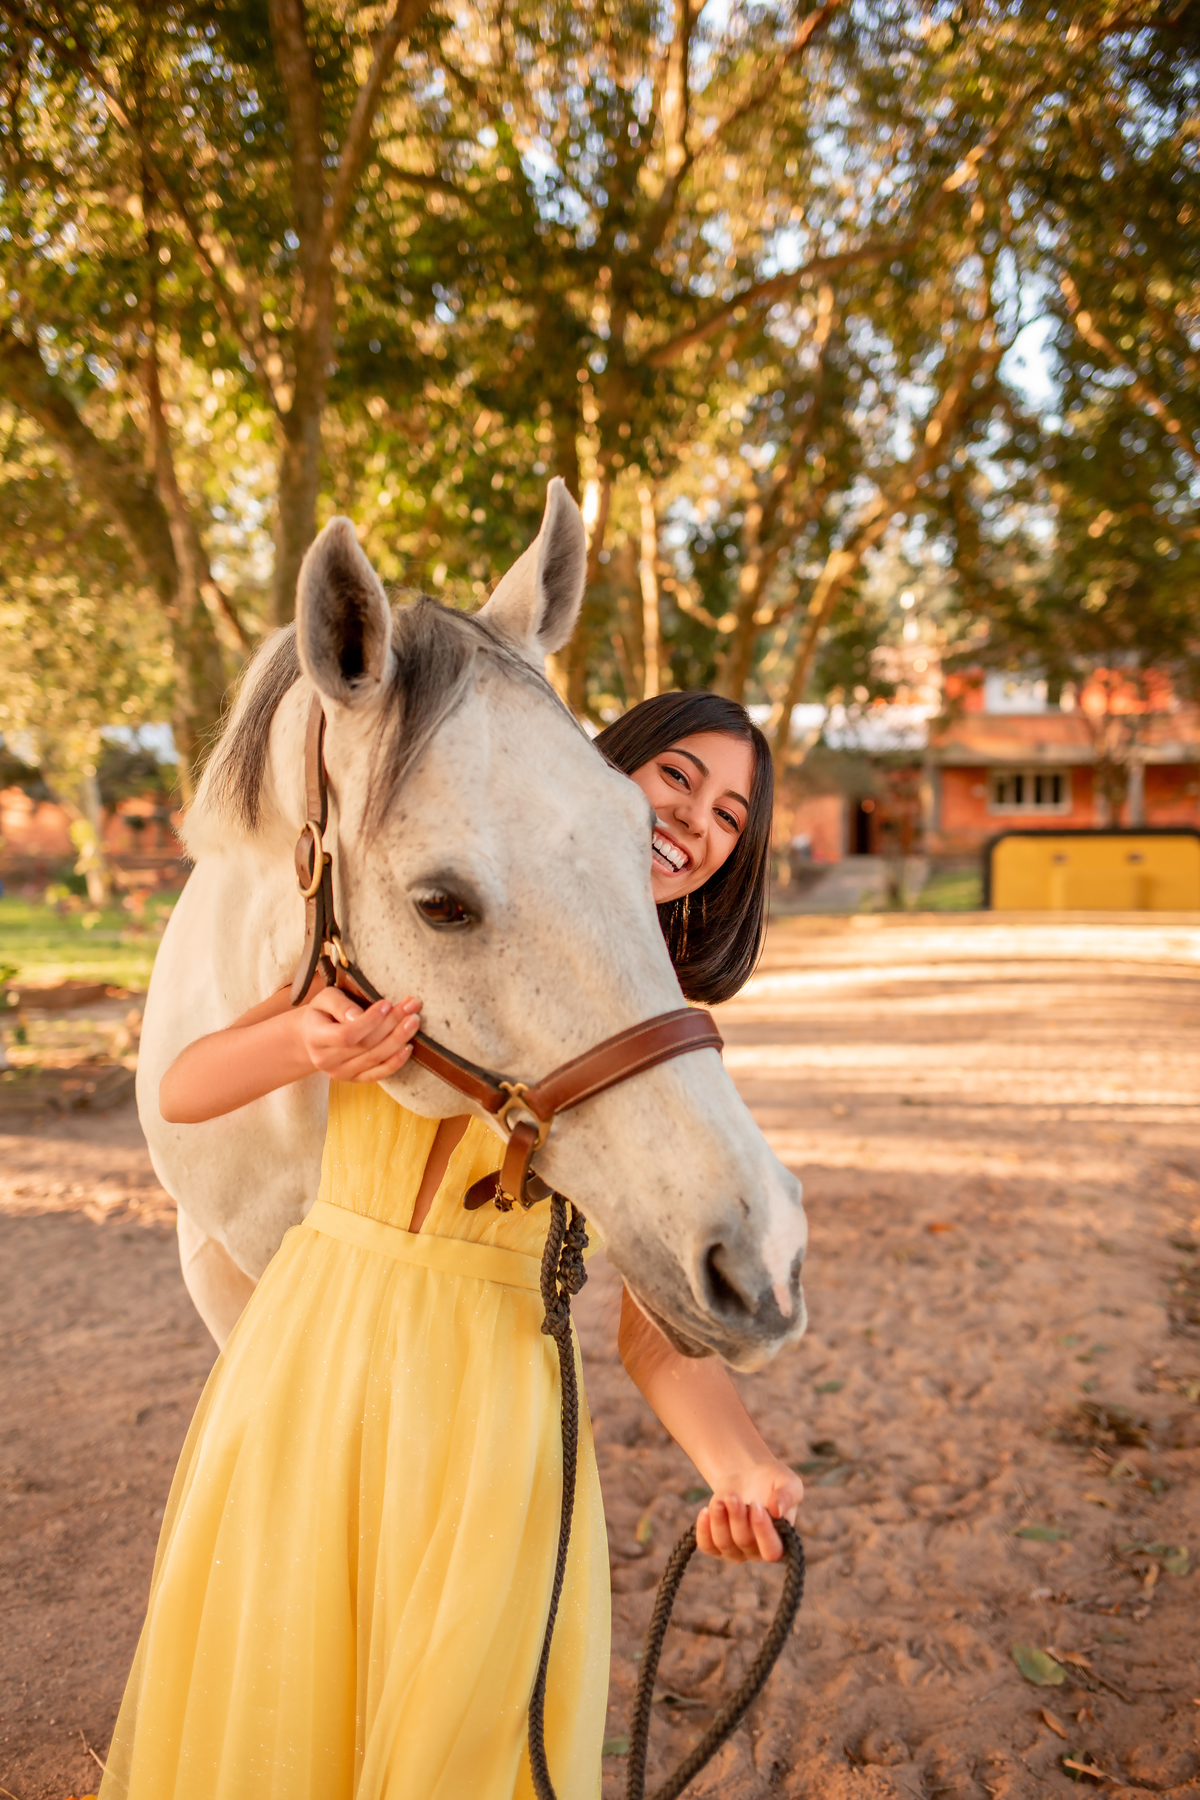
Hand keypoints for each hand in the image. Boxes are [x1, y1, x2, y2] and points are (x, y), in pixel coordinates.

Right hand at [297, 987, 421, 1082]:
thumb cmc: (322, 1012)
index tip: (388, 1003)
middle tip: (412, 1007)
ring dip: (398, 1040)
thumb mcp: (324, 999)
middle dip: (392, 1025)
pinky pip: (377, 1074)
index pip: (346, 1034)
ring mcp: (340, 1073)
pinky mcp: (354, 1079)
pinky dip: (395, 1063)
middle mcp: (326, 1060)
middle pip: (365, 1046)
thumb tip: (357, 1015)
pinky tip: (408, 1047)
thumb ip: (339, 1005)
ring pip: (374, 1059)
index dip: (369, 1021)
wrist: (311, 1036)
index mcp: (316, 1037)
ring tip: (414, 1021)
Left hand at [695, 1461, 803, 1563]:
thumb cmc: (772, 1481)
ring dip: (719, 1521)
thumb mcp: (788, 1482)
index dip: (763, 1532)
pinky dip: (704, 1531)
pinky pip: (707, 1545)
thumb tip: (778, 1510)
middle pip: (744, 1542)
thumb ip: (789, 1495)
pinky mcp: (716, 1544)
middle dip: (737, 1518)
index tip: (756, 1506)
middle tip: (733, 1496)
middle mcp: (757, 1552)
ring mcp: (735, 1550)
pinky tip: (705, 1511)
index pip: (772, 1550)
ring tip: (720, 1499)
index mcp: (780, 1542)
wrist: (748, 1476)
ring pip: (724, 1544)